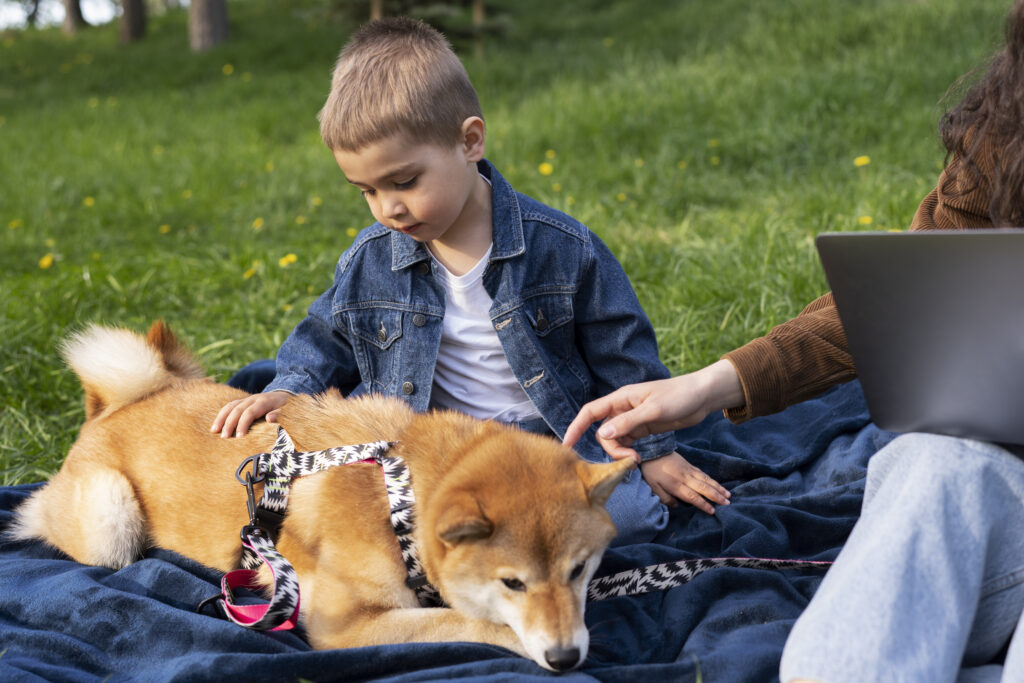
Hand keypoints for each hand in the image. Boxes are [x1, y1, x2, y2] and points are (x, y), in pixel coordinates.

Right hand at [209, 391, 289, 437]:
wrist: (285, 394)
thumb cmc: (286, 406)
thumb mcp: (287, 410)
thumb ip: (280, 414)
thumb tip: (269, 418)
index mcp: (263, 402)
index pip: (250, 412)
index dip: (243, 424)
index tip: (239, 437)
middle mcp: (253, 399)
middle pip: (237, 410)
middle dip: (229, 423)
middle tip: (224, 437)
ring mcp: (246, 399)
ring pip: (230, 406)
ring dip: (221, 418)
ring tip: (214, 431)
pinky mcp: (242, 401)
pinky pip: (229, 406)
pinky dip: (222, 414)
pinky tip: (216, 424)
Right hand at [563, 359, 743, 461]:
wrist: (702, 397)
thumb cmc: (679, 396)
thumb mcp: (653, 410)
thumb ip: (628, 422)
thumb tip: (602, 434)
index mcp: (621, 398)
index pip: (590, 412)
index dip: (576, 427)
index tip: (566, 445)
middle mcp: (623, 408)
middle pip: (603, 432)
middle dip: (611, 448)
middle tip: (630, 459)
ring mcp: (633, 419)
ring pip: (615, 439)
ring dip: (621, 452)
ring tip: (638, 460)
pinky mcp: (643, 428)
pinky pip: (627, 442)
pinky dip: (628, 452)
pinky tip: (639, 458)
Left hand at [639, 452, 729, 513]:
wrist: (653, 449)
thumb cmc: (651, 471)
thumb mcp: (653, 487)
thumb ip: (665, 498)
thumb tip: (677, 506)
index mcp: (676, 485)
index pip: (693, 497)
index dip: (704, 505)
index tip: (713, 511)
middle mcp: (686, 478)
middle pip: (704, 488)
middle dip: (717, 497)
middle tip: (727, 503)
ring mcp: (689, 471)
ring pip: (707, 480)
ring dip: (718, 488)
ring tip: (728, 495)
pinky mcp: (690, 465)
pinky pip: (703, 474)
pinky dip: (712, 480)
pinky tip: (717, 484)